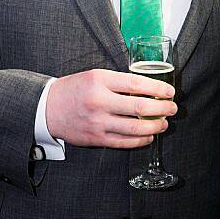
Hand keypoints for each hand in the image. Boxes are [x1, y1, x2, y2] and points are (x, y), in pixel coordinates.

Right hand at [46, 69, 176, 148]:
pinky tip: (149, 135)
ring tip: (163, 123)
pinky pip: (125, 142)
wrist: (47, 108)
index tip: (169, 92)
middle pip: (141, 107)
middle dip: (163, 108)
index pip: (137, 84)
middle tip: (172, 108)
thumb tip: (148, 88)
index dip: (158, 88)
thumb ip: (118, 81)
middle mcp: (100, 101)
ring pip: (136, 127)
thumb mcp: (94, 76)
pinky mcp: (97, 138)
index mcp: (100, 80)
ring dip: (156, 126)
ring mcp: (98, 122)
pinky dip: (141, 140)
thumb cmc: (74, 90)